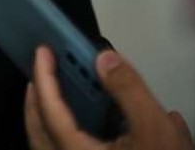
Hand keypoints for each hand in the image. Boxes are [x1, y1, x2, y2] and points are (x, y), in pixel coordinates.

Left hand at [25, 46, 192, 149]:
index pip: (50, 111)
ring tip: (62, 92)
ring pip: (52, 145)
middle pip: (40, 130)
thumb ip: (129, 91)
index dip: (45, 77)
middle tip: (42, 69)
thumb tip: (106, 60)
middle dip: (38, 97)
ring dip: (52, 117)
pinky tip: (89, 123)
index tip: (43, 53)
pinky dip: (69, 134)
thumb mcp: (156, 131)